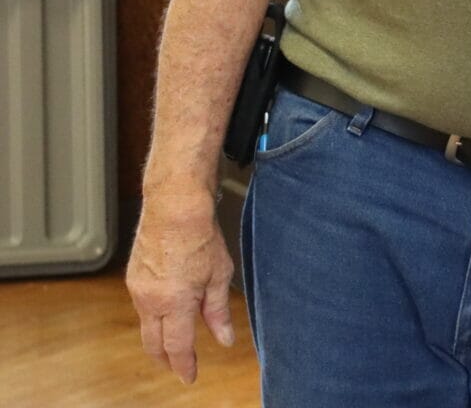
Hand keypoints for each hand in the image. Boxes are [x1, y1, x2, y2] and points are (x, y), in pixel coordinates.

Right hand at [126, 191, 235, 384]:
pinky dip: (153, 316)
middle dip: (166, 359)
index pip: (177, 346)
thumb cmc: (201, 237)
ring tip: (175, 342)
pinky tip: (166, 313)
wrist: (174, 208)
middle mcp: (150, 300)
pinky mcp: (132, 278)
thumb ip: (217, 312)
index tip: (190, 376)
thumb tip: (223, 340)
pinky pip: (141, 306)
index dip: (184, 365)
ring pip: (145, 325)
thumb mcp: (219, 276)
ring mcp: (137, 289)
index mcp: (174, 303)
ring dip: (158, 337)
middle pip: (153, 343)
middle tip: (179, 366)